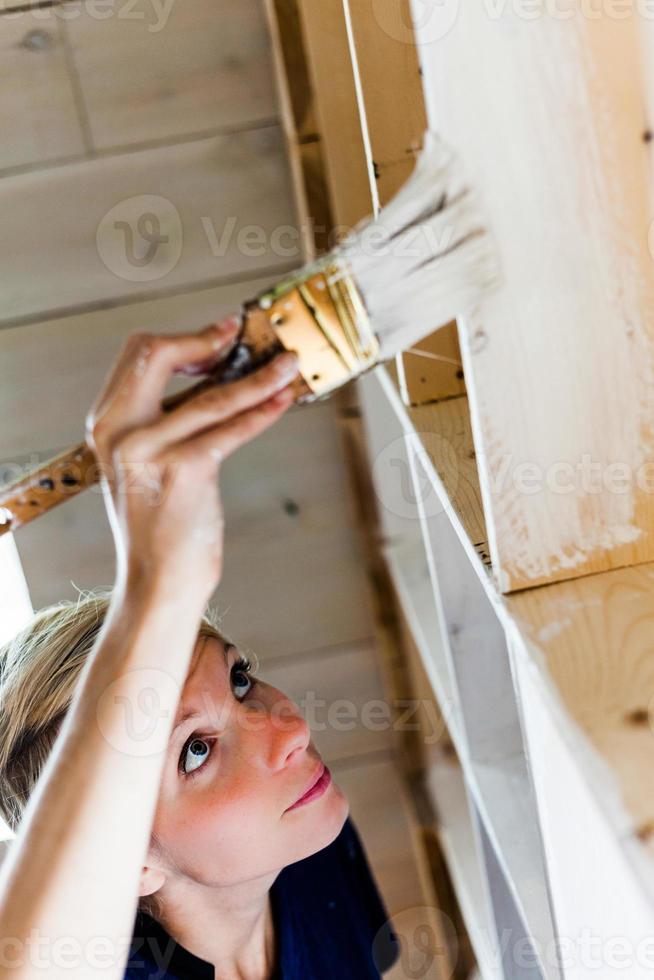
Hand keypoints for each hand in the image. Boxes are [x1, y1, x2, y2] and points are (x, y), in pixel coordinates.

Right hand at [84, 317, 299, 603]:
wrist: (156, 580)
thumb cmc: (159, 525)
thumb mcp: (145, 464)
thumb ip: (163, 421)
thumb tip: (213, 379)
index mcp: (107, 424)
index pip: (140, 356)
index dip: (184, 339)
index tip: (220, 334)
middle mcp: (120, 431)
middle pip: (158, 353)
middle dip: (207, 339)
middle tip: (244, 334)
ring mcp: (150, 449)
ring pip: (213, 394)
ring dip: (260, 376)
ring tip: (288, 365)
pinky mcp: (184, 469)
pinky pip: (233, 427)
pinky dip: (265, 410)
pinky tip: (284, 400)